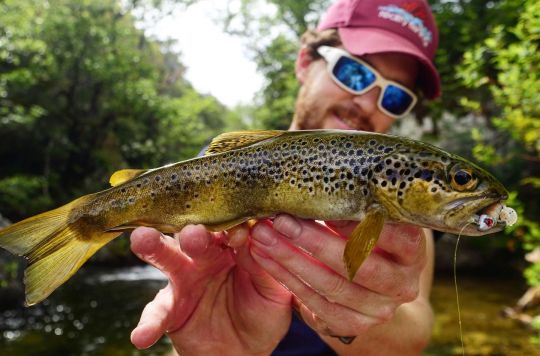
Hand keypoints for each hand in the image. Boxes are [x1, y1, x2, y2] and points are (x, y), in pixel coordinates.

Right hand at [129, 225, 291, 354]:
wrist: (244, 351)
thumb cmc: (262, 313)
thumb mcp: (273, 293)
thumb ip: (265, 268)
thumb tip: (256, 238)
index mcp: (232, 246)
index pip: (230, 228)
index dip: (233, 227)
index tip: (239, 234)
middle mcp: (204, 256)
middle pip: (194, 235)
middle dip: (192, 233)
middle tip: (192, 234)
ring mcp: (184, 279)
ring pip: (167, 257)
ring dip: (154, 246)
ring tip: (141, 238)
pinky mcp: (169, 307)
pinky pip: (156, 313)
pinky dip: (148, 323)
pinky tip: (142, 336)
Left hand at [249, 215, 426, 340]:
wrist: (374, 288)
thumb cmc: (367, 236)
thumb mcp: (370, 217)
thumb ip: (353, 199)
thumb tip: (317, 167)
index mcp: (412, 251)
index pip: (394, 235)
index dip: (358, 220)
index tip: (322, 201)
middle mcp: (402, 283)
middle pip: (358, 263)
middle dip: (314, 240)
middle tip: (280, 219)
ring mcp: (380, 309)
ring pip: (332, 285)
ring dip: (291, 259)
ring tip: (263, 236)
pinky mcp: (354, 324)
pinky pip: (316, 304)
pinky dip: (287, 278)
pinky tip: (265, 257)